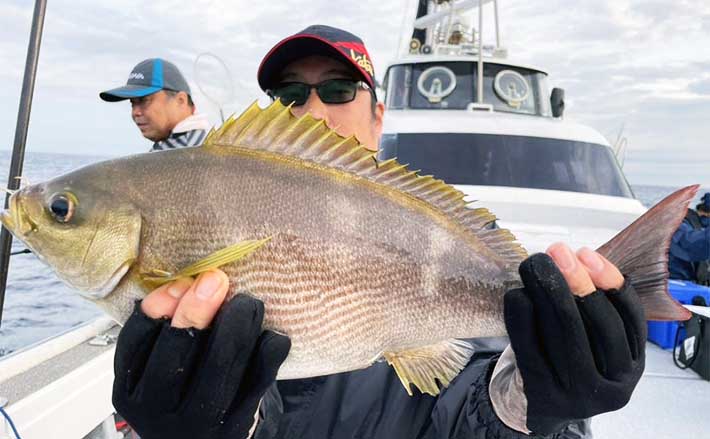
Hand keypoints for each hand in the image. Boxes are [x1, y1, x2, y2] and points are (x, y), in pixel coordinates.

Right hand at [112, 270, 290, 438]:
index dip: (158, 306)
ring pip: (220, 363)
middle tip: (216, 280)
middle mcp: (159, 411)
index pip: (135, 342)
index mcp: (130, 391)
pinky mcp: (237, 424)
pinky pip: (257, 379)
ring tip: (247, 301)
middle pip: (176, 352)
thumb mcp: (154, 371)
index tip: (182, 281)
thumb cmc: (179, 396)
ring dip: (237, 322)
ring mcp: (199, 421)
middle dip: (197, 310)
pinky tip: (270, 332)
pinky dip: (267, 349)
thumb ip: (161, 333)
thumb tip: (185, 284)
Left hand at [504, 243, 645, 435]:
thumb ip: (596, 306)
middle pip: (598, 322)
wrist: (542, 405)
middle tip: (555, 252)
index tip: (586, 253)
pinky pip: (530, 345)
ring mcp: (579, 394)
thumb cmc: (568, 359)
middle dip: (575, 280)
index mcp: (633, 367)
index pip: (629, 317)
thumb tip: (578, 258)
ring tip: (535, 264)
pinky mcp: (543, 393)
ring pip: (565, 331)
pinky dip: (521, 314)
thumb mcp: (595, 340)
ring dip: (548, 290)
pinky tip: (518, 293)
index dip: (609, 280)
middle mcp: (614, 387)